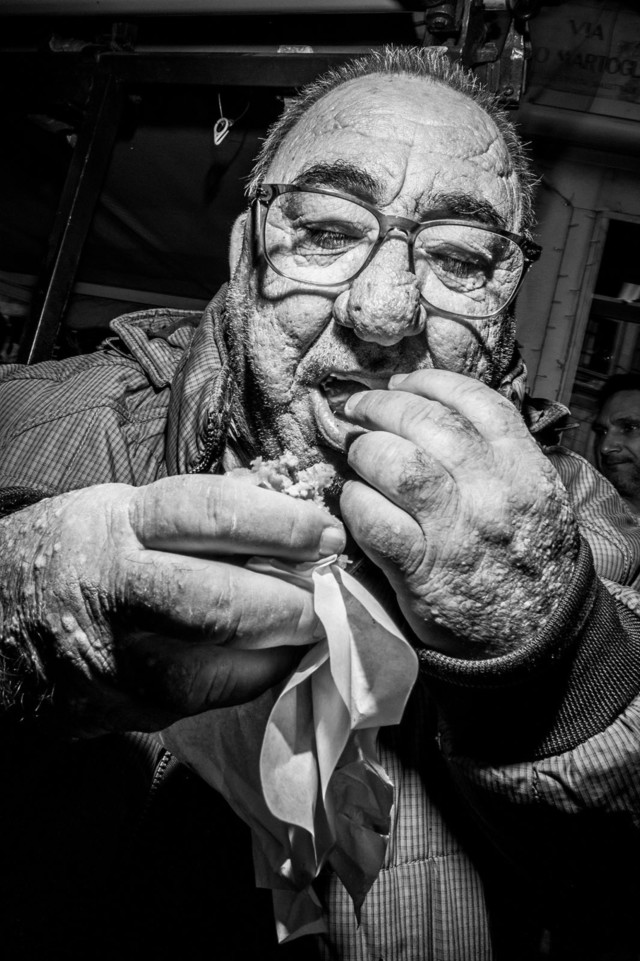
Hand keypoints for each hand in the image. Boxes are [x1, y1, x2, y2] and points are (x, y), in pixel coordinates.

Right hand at [0, 475, 344, 731]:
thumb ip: (201, 516)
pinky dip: (245, 679)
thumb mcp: (127, 509)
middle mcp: (113, 594)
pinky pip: (200, 702)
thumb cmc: (82, 550)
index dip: (280, 524)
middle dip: (290, 603)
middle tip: (328, 595)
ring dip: (277, 650)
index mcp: (119, 526)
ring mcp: (112, 662)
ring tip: (308, 629)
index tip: (325, 532)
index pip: (210, 516)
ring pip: (215, 669)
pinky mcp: (118, 711)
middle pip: (219, 604)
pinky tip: (267, 659)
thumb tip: (290, 519)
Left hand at [339, 370, 578, 656]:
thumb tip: (435, 413)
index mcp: (523, 468)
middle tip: (358, 411)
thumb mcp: (535, 497)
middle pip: (426, 424)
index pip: (476, 401)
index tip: (401, 383)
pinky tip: (353, 501)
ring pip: (397, 464)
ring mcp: (456, 532)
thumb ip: (497, 455)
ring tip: (354, 452)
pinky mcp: (422, 572)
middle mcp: (492, 493)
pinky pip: (375, 521)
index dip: (429, 383)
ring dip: (364, 450)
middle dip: (382, 408)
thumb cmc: (526, 561)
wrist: (535, 640)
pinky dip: (355, 503)